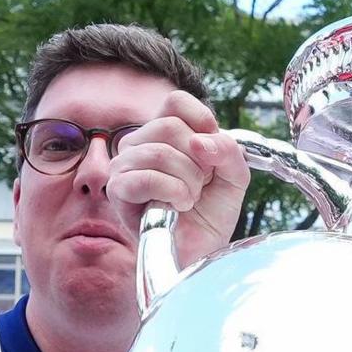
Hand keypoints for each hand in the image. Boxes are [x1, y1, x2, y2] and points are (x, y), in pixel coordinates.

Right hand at [102, 92, 247, 270]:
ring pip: (160, 152)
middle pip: (170, 126)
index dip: (202, 121)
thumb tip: (202, 141)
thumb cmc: (209, 213)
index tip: (212, 152)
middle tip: (200, 185)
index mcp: (163, 132)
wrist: (199, 250)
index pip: (176, 101)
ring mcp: (124, 165)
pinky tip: (177, 206)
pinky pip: (148, 177)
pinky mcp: (118, 189)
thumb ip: (228, 150)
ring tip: (189, 199)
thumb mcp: (233, 175)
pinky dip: (173, 193)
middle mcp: (139, 143)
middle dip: (198, 161)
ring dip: (188, 181)